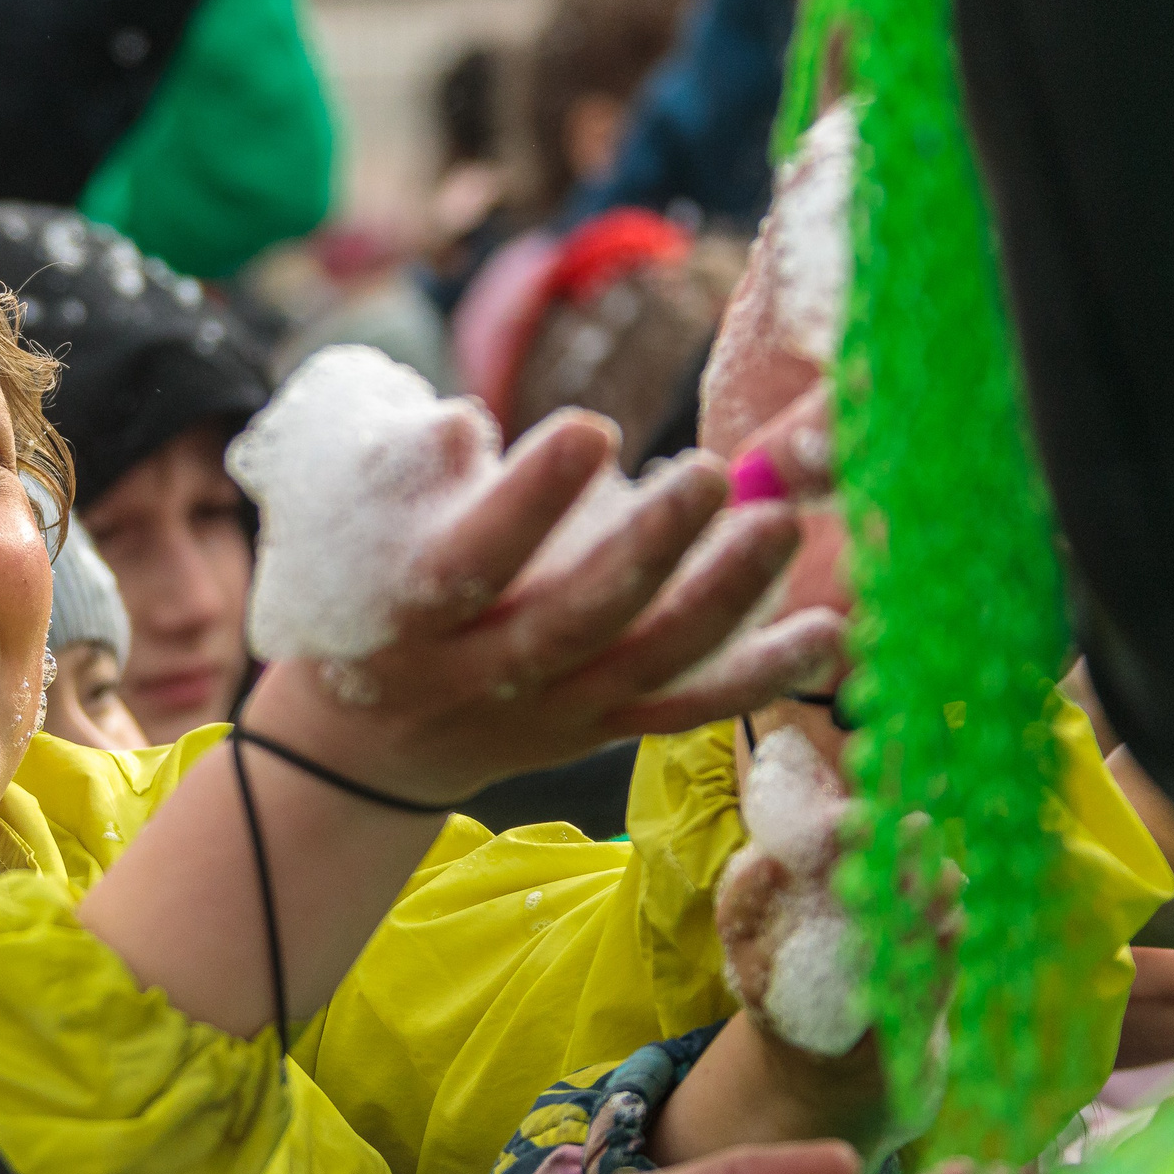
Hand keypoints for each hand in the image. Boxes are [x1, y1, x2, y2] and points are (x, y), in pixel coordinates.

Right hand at [247, 411, 841, 804]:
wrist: (363, 745)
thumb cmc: (359, 597)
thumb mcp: (345, 537)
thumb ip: (401, 480)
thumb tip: (465, 432)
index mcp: (405, 622)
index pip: (469, 566)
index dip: (529, 504)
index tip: (590, 428)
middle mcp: (479, 678)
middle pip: (573, 621)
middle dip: (649, 548)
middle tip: (712, 472)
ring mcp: (548, 713)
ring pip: (644, 668)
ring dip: (721, 598)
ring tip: (780, 522)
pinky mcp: (600, 729)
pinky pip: (685, 709)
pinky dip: (758, 676)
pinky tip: (827, 630)